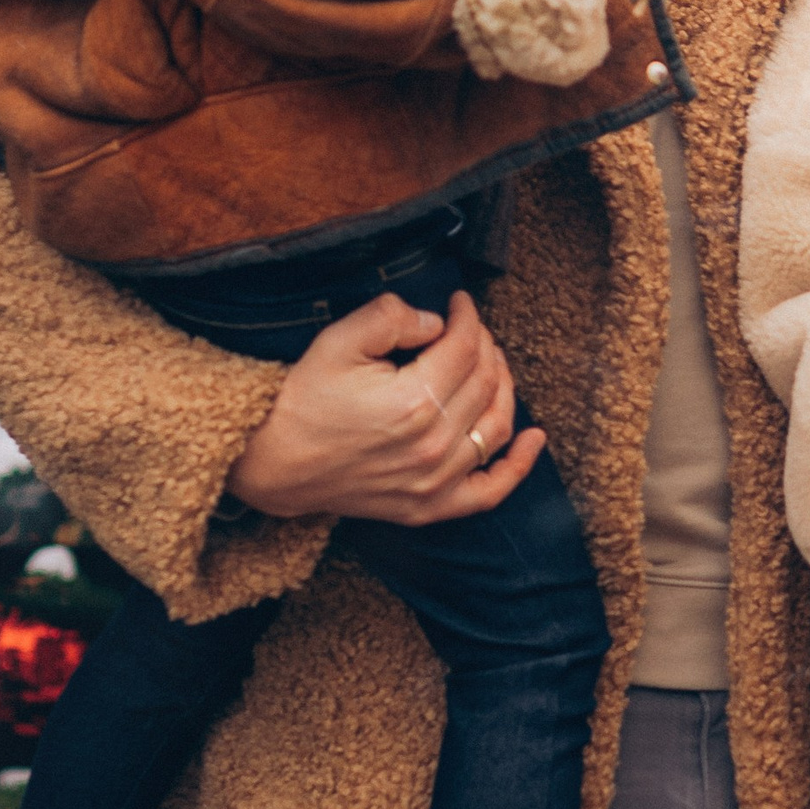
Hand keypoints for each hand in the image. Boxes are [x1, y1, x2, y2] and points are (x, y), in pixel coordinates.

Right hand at [225, 289, 544, 523]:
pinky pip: (490, 491)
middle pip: (485, 381)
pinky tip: (533, 438)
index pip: (465, 346)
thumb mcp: (339, 340)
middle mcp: (434, 445)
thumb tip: (438, 322)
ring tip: (492, 363)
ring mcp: (435, 482)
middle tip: (468, 328)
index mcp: (413, 401)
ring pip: (497, 426)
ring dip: (504, 387)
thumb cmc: (304, 399)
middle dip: (484, 344)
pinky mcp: (430, 507)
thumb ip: (392, 316)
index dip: (468, 316)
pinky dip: (518, 465)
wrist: (275, 463)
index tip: (460, 302)